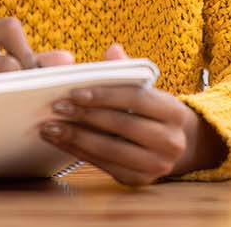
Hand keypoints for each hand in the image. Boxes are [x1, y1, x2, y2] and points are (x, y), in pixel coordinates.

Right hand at [0, 17, 75, 138]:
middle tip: (26, 97)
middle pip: (6, 61)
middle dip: (23, 81)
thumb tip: (68, 60)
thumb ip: (35, 62)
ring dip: (11, 98)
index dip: (28, 51)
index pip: (9, 27)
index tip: (33, 74)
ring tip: (12, 106)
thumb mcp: (0, 69)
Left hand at [41, 44, 227, 184]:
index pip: (136, 99)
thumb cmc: (155, 112)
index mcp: (173, 112)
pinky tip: (62, 142)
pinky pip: (104, 165)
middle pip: (121, 125)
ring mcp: (156, 164)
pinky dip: (79, 152)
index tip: (74, 92)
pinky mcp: (138, 180)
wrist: (179, 146)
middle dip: (85, 116)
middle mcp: (170, 141)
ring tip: (51, 127)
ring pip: (110, 149)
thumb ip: (129, 71)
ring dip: (76, 137)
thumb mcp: (149, 91)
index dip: (104, 95)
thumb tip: (112, 50)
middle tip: (56, 108)